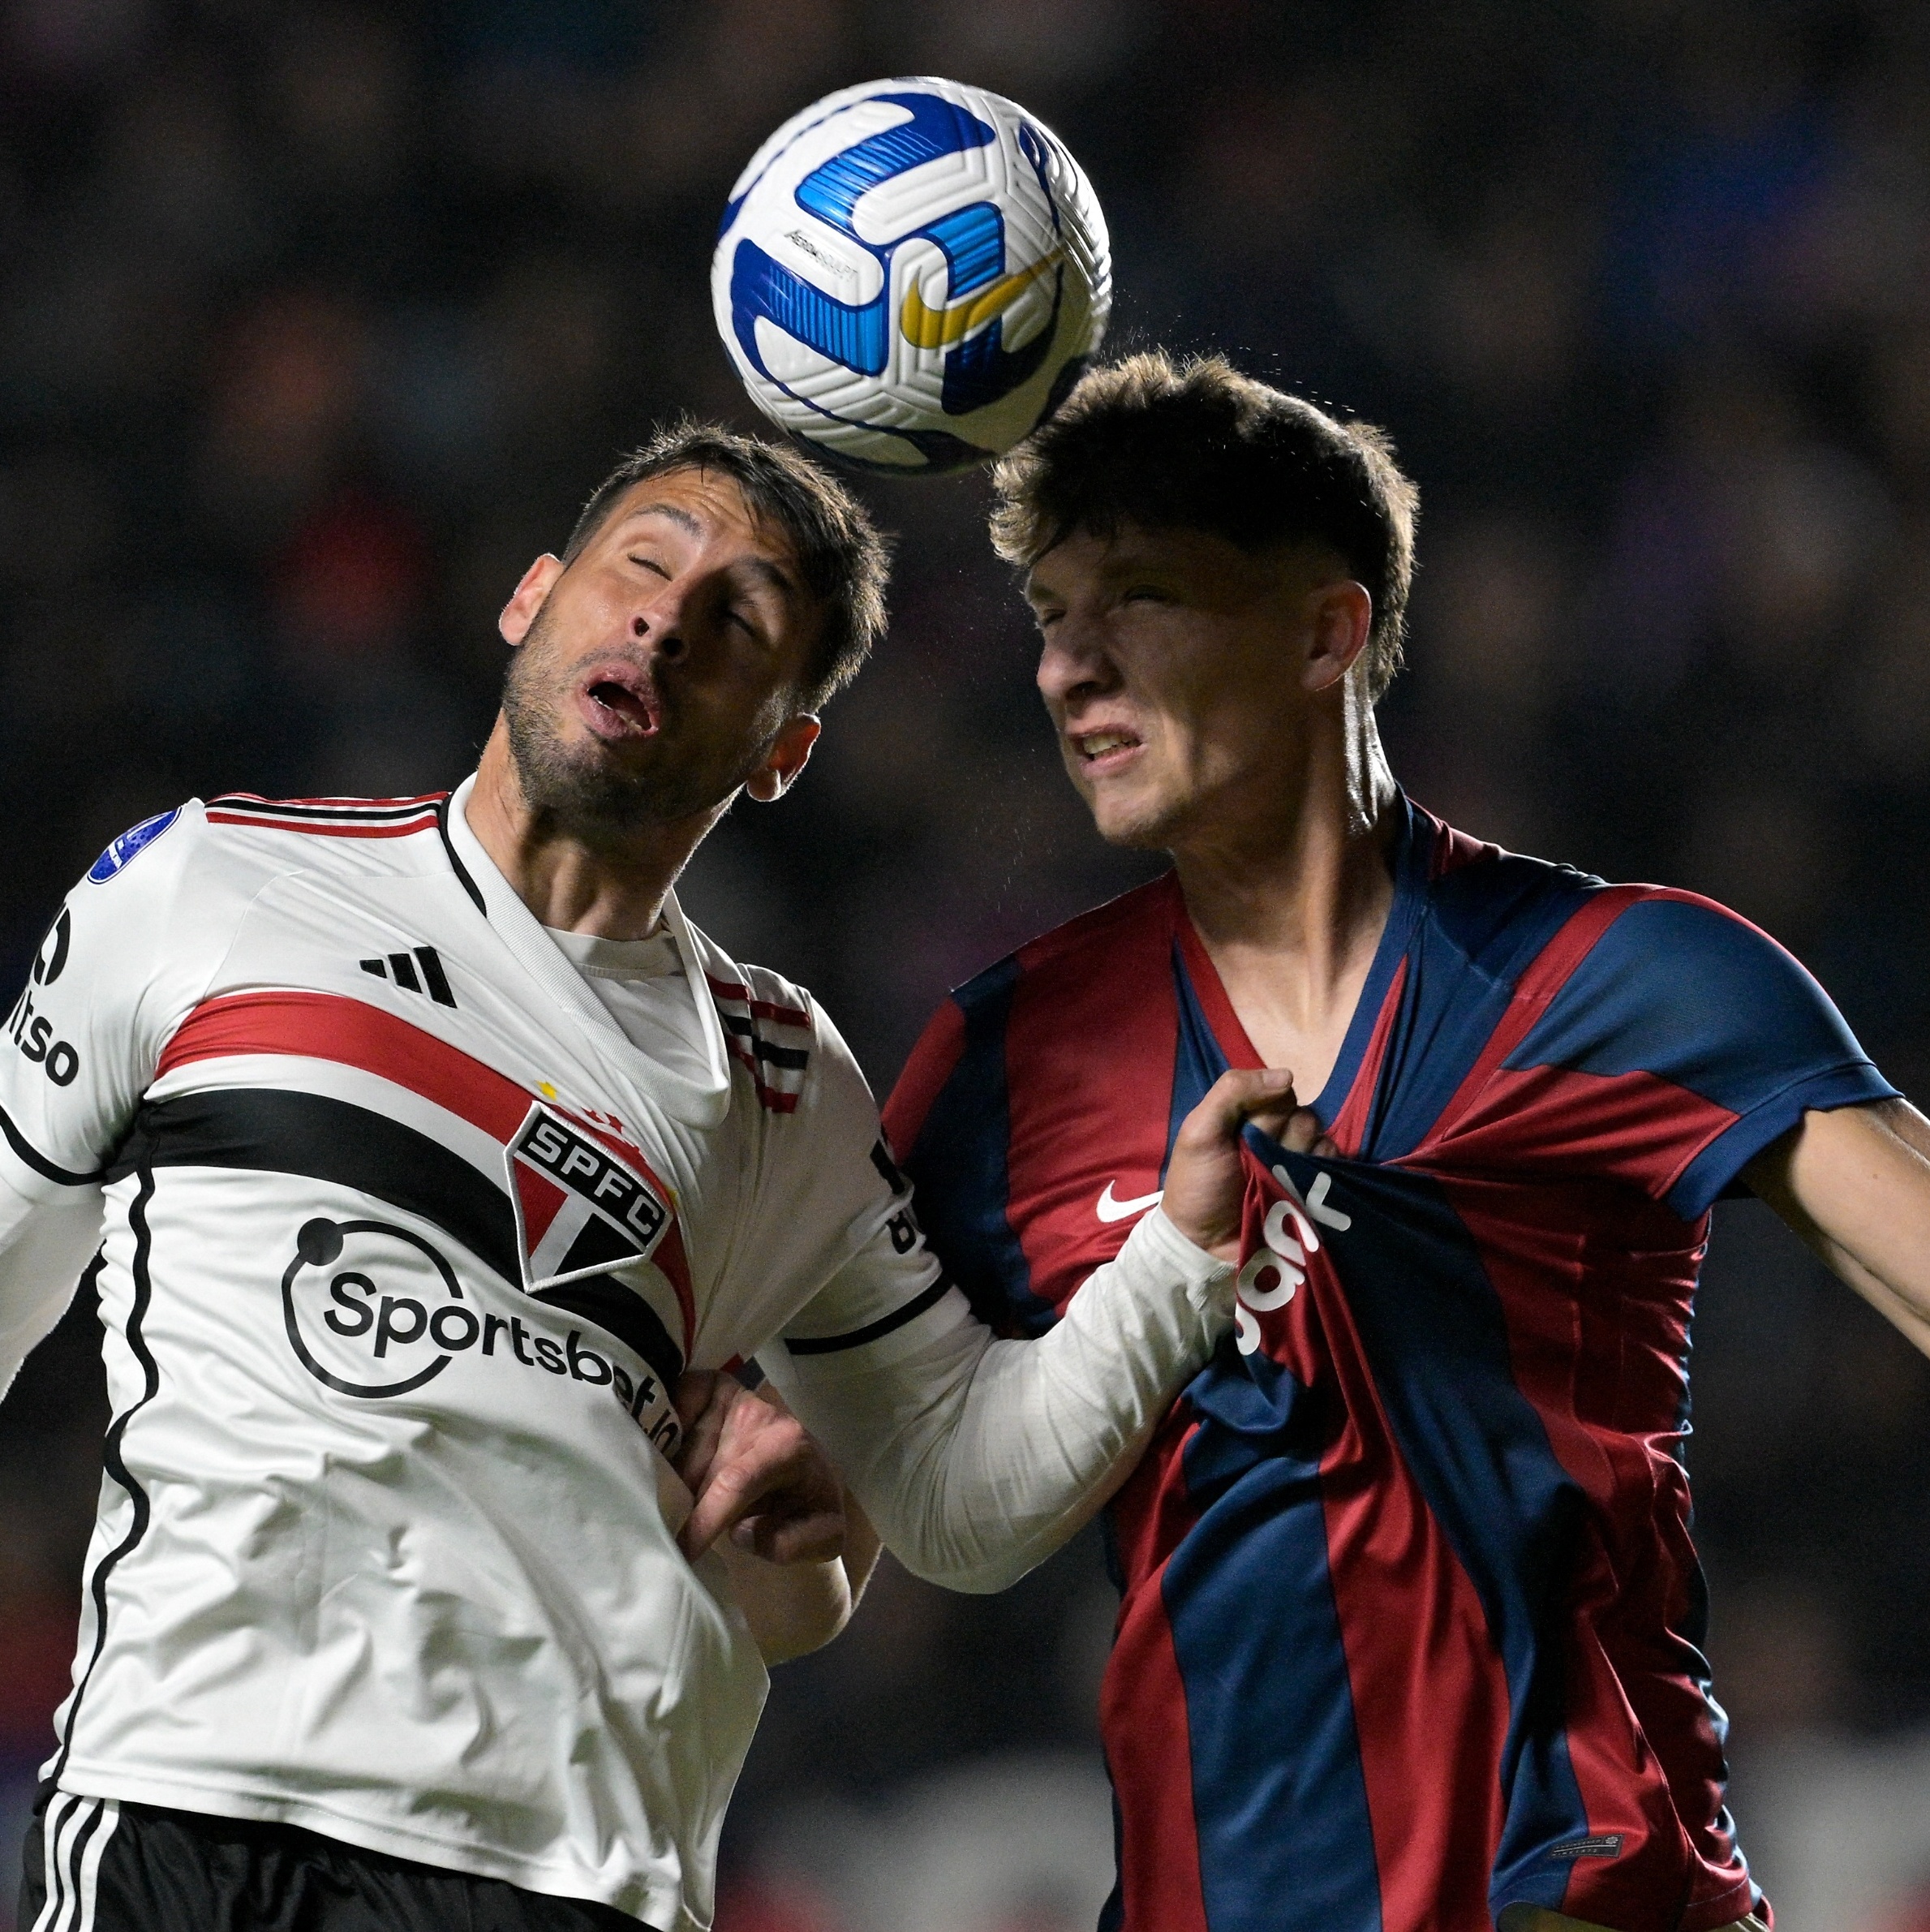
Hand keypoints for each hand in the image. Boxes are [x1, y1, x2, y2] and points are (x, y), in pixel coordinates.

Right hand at [671, 1372, 847, 1563]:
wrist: (814, 1471)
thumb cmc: (815, 1506)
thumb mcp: (823, 1538)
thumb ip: (791, 1544)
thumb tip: (740, 1530)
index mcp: (789, 1448)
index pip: (736, 1481)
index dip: (706, 1517)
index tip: (681, 1549)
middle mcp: (762, 1415)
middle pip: (699, 1464)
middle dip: (680, 1500)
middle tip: (670, 1530)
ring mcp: (737, 1401)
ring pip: (681, 1438)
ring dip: (666, 1471)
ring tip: (662, 1500)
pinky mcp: (719, 1391)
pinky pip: (681, 1397)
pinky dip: (662, 1421)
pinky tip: (658, 1451)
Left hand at [1160, 1068, 1335, 1261]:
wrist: (1203, 1243)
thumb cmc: (1198, 1183)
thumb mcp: (1200, 1131)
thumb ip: (1232, 1091)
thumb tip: (1288, 1075)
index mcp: (1249, 1114)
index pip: (1282, 1094)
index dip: (1268, 1113)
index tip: (1244, 1134)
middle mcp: (1277, 1133)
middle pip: (1304, 1117)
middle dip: (1281, 1138)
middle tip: (1255, 1162)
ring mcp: (1295, 1160)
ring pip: (1320, 1140)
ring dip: (1300, 1158)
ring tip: (1275, 1180)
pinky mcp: (1311, 1188)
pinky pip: (1334, 1166)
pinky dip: (1323, 1172)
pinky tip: (1302, 1185)